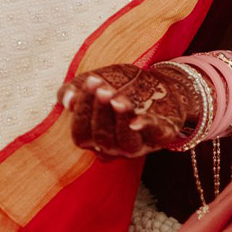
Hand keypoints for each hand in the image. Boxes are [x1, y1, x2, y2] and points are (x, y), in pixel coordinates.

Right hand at [59, 61, 201, 160]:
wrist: (160, 83)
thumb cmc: (122, 86)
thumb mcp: (98, 83)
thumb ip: (76, 90)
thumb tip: (68, 100)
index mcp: (95, 139)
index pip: (81, 133)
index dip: (83, 110)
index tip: (90, 83)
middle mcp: (116, 148)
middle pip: (102, 138)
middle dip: (101, 112)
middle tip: (104, 89)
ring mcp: (140, 145)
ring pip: (126, 141)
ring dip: (120, 119)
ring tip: (118, 99)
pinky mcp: (163, 135)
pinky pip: (155, 136)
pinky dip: (146, 128)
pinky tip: (137, 121)